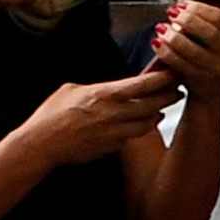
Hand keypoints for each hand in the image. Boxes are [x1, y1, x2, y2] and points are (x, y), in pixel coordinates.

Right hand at [13, 73, 175, 165]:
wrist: (42, 144)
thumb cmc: (51, 115)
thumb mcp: (71, 89)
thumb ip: (96, 89)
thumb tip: (105, 88)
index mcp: (105, 94)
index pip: (143, 84)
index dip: (162, 78)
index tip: (173, 72)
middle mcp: (114, 113)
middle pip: (152, 104)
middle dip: (168, 97)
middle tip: (177, 90)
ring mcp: (115, 133)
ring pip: (147, 124)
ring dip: (156, 114)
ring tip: (161, 108)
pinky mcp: (111, 147)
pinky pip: (131, 137)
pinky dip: (138, 129)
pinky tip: (140, 124)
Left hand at [142, 0, 219, 89]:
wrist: (209, 93)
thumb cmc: (210, 61)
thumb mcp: (219, 40)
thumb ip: (217, 23)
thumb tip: (214, 7)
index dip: (200, 9)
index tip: (183, 4)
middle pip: (210, 33)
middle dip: (188, 20)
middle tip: (171, 13)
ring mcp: (218, 70)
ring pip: (194, 50)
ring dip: (174, 36)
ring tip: (161, 28)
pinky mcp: (202, 82)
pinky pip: (181, 64)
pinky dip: (167, 52)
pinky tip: (157, 43)